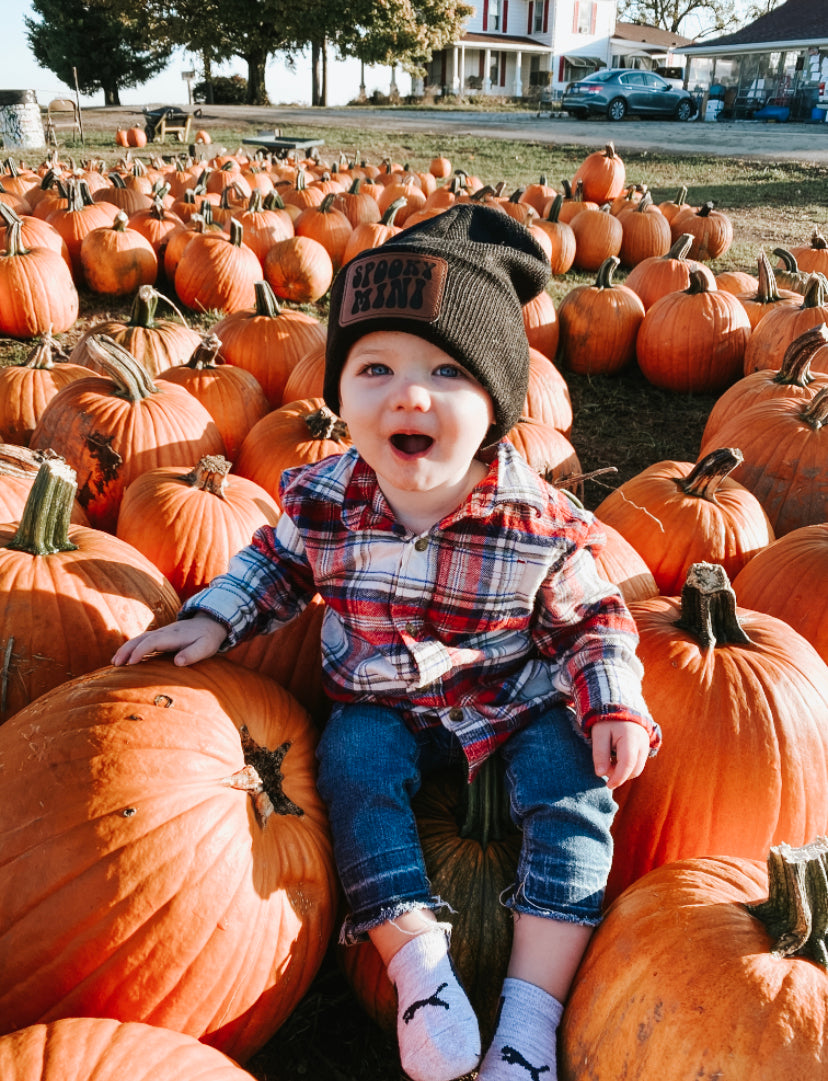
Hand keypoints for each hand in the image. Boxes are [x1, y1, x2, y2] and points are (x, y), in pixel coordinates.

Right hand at [111, 615, 226, 666]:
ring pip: (139, 639)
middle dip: (127, 650)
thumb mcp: (206, 647)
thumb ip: (193, 654)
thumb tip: (178, 662)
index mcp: (173, 636)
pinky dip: (130, 648)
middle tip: (115, 664)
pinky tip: (123, 658)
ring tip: (114, 662)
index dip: (141, 651)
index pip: (153, 641)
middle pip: (141, 639)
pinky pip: (142, 641)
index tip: (131, 663)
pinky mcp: (160, 636)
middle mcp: (164, 632)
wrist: (209, 623)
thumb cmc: (207, 638)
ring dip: (125, 649)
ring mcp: (161, 633)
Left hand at [590, 719, 649, 789]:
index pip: (627, 764)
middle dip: (620, 775)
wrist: (619, 707)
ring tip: (609, 760)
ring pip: (637, 768)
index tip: (608, 785)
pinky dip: (627, 766)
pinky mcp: (645, 748)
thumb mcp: (599, 734)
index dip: (618, 777)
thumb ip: (599, 754)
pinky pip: (638, 763)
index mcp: (631, 738)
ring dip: (623, 771)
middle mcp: (643, 743)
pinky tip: (616, 758)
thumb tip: (601, 774)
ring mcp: (646, 745)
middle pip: (634, 770)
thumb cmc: (607, 721)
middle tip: (604, 767)